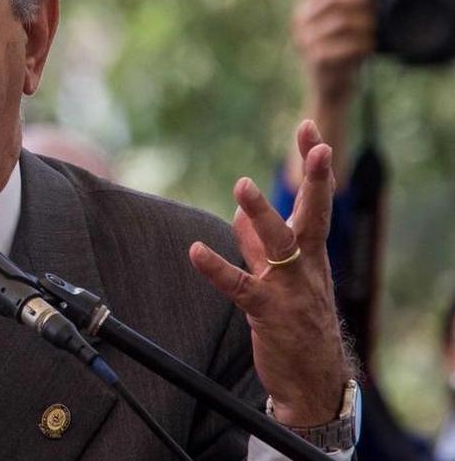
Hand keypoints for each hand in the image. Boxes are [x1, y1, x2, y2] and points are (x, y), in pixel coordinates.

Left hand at [190, 120, 350, 426]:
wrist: (312, 380)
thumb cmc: (297, 322)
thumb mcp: (280, 278)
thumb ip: (257, 246)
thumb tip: (238, 216)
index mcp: (310, 254)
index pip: (316, 201)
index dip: (314, 166)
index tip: (310, 129)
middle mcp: (305, 266)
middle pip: (314, 214)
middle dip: (316, 179)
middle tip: (316, 145)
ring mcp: (289, 288)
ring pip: (280, 244)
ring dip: (262, 214)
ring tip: (242, 186)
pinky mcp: (267, 313)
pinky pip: (240, 286)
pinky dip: (217, 268)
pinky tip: (195, 251)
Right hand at [290, 0, 375, 108]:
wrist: (331, 91)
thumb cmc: (345, 53)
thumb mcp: (346, 24)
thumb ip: (352, 4)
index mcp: (307, 5)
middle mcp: (300, 19)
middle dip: (363, 1)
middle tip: (377, 12)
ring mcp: (305, 39)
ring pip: (344, 20)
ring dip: (367, 26)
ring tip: (374, 34)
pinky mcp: (316, 57)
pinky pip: (348, 44)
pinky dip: (364, 45)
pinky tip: (369, 49)